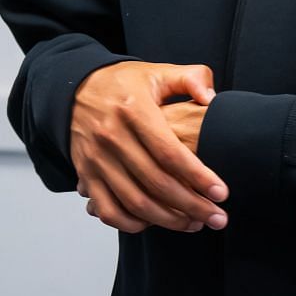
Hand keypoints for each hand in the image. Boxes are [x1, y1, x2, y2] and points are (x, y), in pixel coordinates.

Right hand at [70, 61, 229, 234]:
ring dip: (169, 220)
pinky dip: (132, 224)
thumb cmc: (123, 84)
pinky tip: (155, 223)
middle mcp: (112, 136)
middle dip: (193, 206)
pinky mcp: (85, 174)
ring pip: (135, 202)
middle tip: (218, 218)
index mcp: (134, 111)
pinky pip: (108, 210)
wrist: (74, 88)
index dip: (198, 177)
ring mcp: (96, 158)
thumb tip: (211, 98)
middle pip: (157, 183)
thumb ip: (191, 78)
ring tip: (195, 223)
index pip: (170, 153)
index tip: (221, 193)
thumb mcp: (157, 72)